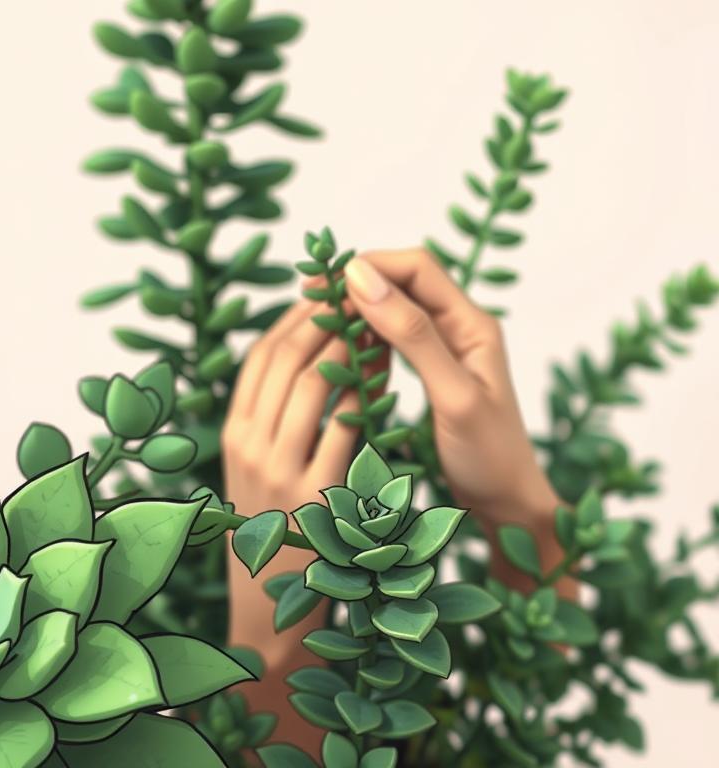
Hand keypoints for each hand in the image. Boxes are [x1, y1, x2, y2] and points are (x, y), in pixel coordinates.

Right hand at [223, 300, 386, 518]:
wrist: (273, 604)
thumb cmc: (276, 527)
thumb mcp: (253, 470)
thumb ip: (268, 421)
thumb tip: (302, 360)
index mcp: (234, 432)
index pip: (260, 356)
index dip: (294, 318)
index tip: (325, 294)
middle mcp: (248, 446)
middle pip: (284, 360)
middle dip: (324, 320)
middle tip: (358, 297)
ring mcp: (278, 471)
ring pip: (311, 385)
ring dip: (346, 348)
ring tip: (376, 326)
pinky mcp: (313, 496)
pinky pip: (343, 430)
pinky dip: (364, 396)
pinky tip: (385, 379)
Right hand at [343, 248, 568, 590]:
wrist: (508, 506)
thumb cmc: (489, 458)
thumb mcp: (452, 396)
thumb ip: (412, 336)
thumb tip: (362, 280)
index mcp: (473, 324)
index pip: (417, 267)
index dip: (369, 266)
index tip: (322, 286)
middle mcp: (462, 327)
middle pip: (405, 280)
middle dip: (358, 283)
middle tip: (311, 302)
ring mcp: (448, 348)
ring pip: (397, 307)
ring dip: (359, 307)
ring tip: (320, 322)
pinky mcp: (433, 370)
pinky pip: (395, 337)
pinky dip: (366, 335)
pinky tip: (343, 348)